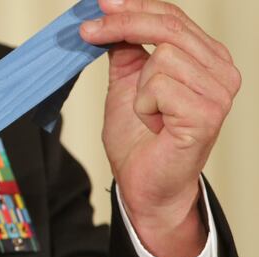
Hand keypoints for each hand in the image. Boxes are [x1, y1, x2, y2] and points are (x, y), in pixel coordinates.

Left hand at [80, 0, 240, 256]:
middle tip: (87, 30)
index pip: (172, 17)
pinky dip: (145, 106)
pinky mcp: (207, 113)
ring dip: (139, 88)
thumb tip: (113, 16)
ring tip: (148, 114)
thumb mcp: (127, 85)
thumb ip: (127, 52)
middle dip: (121, 24)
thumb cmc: (141, 141)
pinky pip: (159, 85)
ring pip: (161, 57)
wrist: (144, 185)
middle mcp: (221, 71)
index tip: (100, 3)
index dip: (133, 6)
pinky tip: (156, 125)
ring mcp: (219, 92)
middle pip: (168, 26)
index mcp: (207, 59)